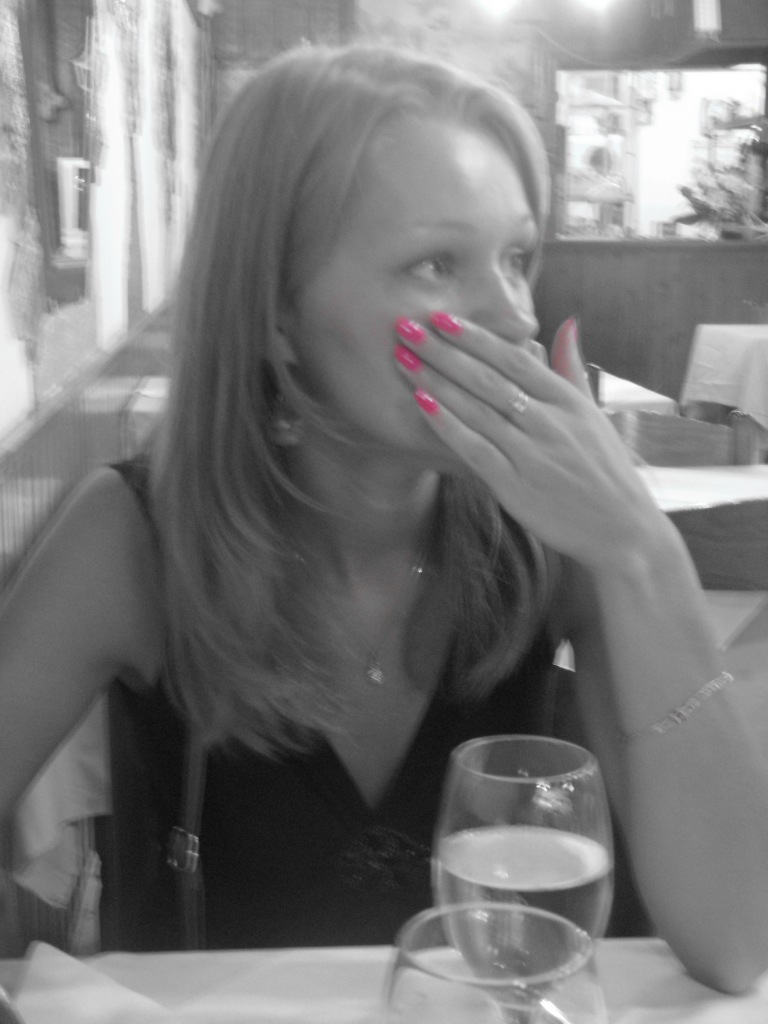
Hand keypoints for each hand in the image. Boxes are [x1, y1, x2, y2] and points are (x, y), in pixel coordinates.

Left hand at [393, 312, 663, 568]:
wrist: (622, 530)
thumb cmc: (605, 470)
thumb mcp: (592, 413)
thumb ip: (571, 367)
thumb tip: (566, 322)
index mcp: (566, 400)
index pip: (513, 359)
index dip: (475, 336)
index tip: (441, 316)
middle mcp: (548, 421)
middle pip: (487, 378)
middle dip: (442, 350)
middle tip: (405, 326)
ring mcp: (531, 453)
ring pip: (476, 408)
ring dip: (435, 381)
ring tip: (403, 358)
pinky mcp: (516, 486)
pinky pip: (475, 448)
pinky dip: (448, 425)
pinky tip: (421, 404)